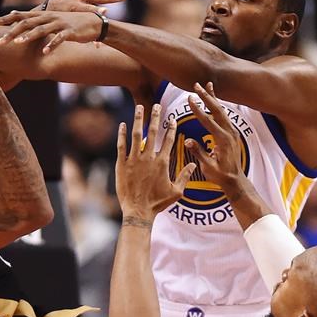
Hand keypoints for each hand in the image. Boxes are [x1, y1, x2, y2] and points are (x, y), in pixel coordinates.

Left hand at [0, 10, 100, 53]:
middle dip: (12, 31)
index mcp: (43, 15)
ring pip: (41, 30)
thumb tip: (22, 27)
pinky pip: (59, 39)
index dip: (6, 18)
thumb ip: (38, 24)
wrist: (94, 23)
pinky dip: (52, 45)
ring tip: (17, 43)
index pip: (20, 15)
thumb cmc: (71, 25)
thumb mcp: (53, 23)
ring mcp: (59, 24)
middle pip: (26, 23)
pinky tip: (45, 52)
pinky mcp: (70, 31)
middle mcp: (49, 17)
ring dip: (28, 36)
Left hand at [115, 104, 195, 219]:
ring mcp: (134, 160)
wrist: (138, 212)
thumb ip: (185, 176)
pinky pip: (121, 146)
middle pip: (152, 133)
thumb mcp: (176, 192)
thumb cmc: (157, 203)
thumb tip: (194, 164)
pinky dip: (122, 134)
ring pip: (136, 135)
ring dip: (138, 120)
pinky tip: (122, 125)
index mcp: (162, 163)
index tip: (172, 119)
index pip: (169, 141)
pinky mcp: (122, 164)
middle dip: (155, 117)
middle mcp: (148, 158)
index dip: (171, 129)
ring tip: (139, 108)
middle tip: (156, 105)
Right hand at [185, 82, 244, 186]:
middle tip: (196, 86)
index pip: (208, 121)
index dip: (198, 109)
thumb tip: (188, 141)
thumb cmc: (220, 175)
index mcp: (223, 140)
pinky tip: (213, 98)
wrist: (235, 180)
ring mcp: (232, 131)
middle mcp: (229, 133)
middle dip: (206, 97)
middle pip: (217, 110)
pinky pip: (223, 115)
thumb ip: (199, 153)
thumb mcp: (208, 167)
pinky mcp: (231, 132)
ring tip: (205, 85)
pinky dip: (218, 104)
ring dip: (213, 97)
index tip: (189, 99)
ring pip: (221, 110)